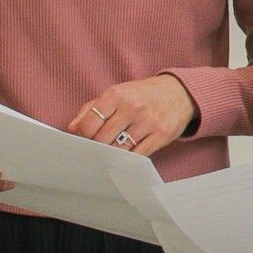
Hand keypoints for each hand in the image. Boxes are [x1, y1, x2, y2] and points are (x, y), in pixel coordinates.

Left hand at [67, 74, 196, 157]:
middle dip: (97, 147)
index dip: (84, 136)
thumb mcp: (117, 93)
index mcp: (116, 95)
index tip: (86, 139)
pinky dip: (129, 159)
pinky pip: (137, 156)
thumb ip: (92, 108)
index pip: (88, 124)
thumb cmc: (143, 95)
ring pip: (118, 150)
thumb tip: (72, 127)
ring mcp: (147, 122)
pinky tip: (126, 156)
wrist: (180, 92)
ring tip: (112, 151)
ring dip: (112, 154)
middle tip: (98, 148)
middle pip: (101, 140)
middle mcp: (132, 107)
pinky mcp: (161, 135)